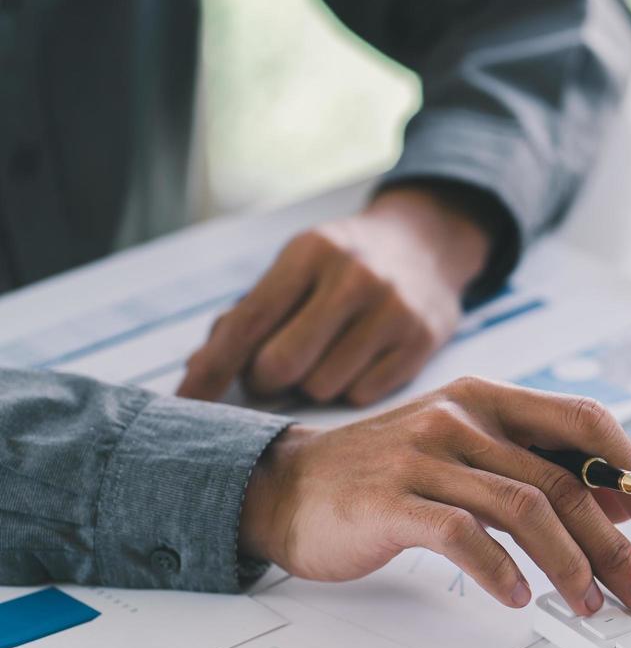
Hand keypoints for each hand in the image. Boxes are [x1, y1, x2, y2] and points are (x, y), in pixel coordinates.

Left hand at [178, 186, 489, 405]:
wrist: (427, 244)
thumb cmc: (343, 263)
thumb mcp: (297, 266)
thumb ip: (250, 313)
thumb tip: (200, 368)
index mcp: (310, 252)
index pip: (248, 323)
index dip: (211, 369)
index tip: (185, 403)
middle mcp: (355, 277)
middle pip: (281, 365)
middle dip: (267, 379)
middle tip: (277, 367)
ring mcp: (394, 310)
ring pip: (322, 387)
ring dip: (313, 384)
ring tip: (329, 354)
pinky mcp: (422, 340)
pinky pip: (363, 395)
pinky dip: (351, 388)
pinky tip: (361, 359)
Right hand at [239, 378, 630, 614]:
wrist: (285, 486)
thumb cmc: (384, 475)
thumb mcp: (460, 448)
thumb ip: (525, 464)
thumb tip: (612, 503)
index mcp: (487, 400)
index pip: (583, 419)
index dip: (629, 466)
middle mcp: (462, 419)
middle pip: (565, 478)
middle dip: (614, 541)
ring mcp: (426, 457)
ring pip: (526, 508)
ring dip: (570, 565)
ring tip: (587, 604)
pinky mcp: (392, 502)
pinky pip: (465, 536)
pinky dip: (501, 572)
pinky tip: (518, 599)